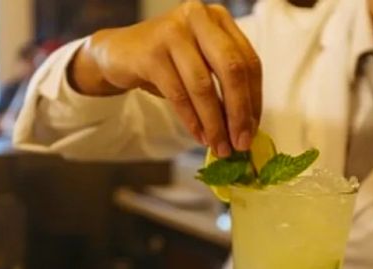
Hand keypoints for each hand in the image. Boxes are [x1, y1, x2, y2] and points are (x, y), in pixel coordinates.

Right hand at [68, 0, 261, 156]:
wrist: (118, 54)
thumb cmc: (167, 62)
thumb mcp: (200, 64)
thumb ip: (224, 85)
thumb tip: (247, 127)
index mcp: (219, 19)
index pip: (248, 62)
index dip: (254, 99)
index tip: (252, 130)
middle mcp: (198, 18)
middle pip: (231, 70)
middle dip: (239, 112)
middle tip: (240, 143)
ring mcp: (173, 32)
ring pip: (203, 86)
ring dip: (214, 123)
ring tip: (219, 146)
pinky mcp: (151, 53)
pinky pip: (178, 94)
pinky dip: (192, 120)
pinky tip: (199, 136)